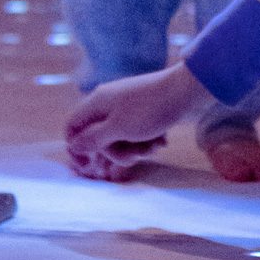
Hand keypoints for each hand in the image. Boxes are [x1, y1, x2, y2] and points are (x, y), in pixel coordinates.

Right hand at [65, 63, 215, 172]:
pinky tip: (161, 141)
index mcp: (96, 103)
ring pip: (119, 139)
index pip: (72, 127)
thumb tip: (72, 145)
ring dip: (134, 149)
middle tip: (134, 155)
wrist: (186, 92)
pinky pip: (136, 134)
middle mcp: (108, 104)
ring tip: (152, 147)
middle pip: (98, 138)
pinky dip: (146, 141)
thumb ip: (93, 139)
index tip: (87, 167)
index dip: (76, 148)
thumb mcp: (118, 129)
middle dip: (116, 152)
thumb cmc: (149, 110)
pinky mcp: (142, 113)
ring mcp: (126, 108)